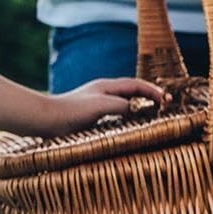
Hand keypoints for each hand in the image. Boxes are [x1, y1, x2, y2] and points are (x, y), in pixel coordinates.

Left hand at [34, 77, 170, 134]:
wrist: (45, 120)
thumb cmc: (72, 111)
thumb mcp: (102, 106)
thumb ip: (123, 105)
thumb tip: (138, 109)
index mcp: (107, 86)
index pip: (137, 85)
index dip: (153, 91)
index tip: (167, 100)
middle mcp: (104, 93)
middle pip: (133, 92)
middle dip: (150, 98)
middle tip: (165, 107)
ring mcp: (98, 105)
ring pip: (125, 105)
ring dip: (140, 109)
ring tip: (153, 117)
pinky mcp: (91, 118)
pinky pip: (116, 116)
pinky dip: (128, 119)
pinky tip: (130, 129)